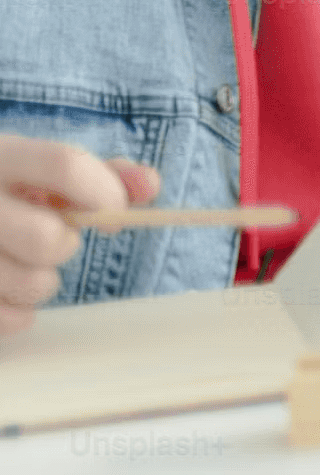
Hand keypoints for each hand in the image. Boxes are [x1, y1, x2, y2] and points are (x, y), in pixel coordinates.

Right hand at [0, 138, 157, 336]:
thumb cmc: (9, 196)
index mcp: (2, 157)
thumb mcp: (43, 174)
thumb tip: (149, 185)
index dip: (106, 194)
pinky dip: (19, 314)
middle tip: (56, 242)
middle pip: (46, 236)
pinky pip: (6, 317)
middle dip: (65, 246)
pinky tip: (10, 295)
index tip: (114, 219)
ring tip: (27, 267)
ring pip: (28, 282)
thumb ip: (103, 175)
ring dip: (42, 284)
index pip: (66, 164)